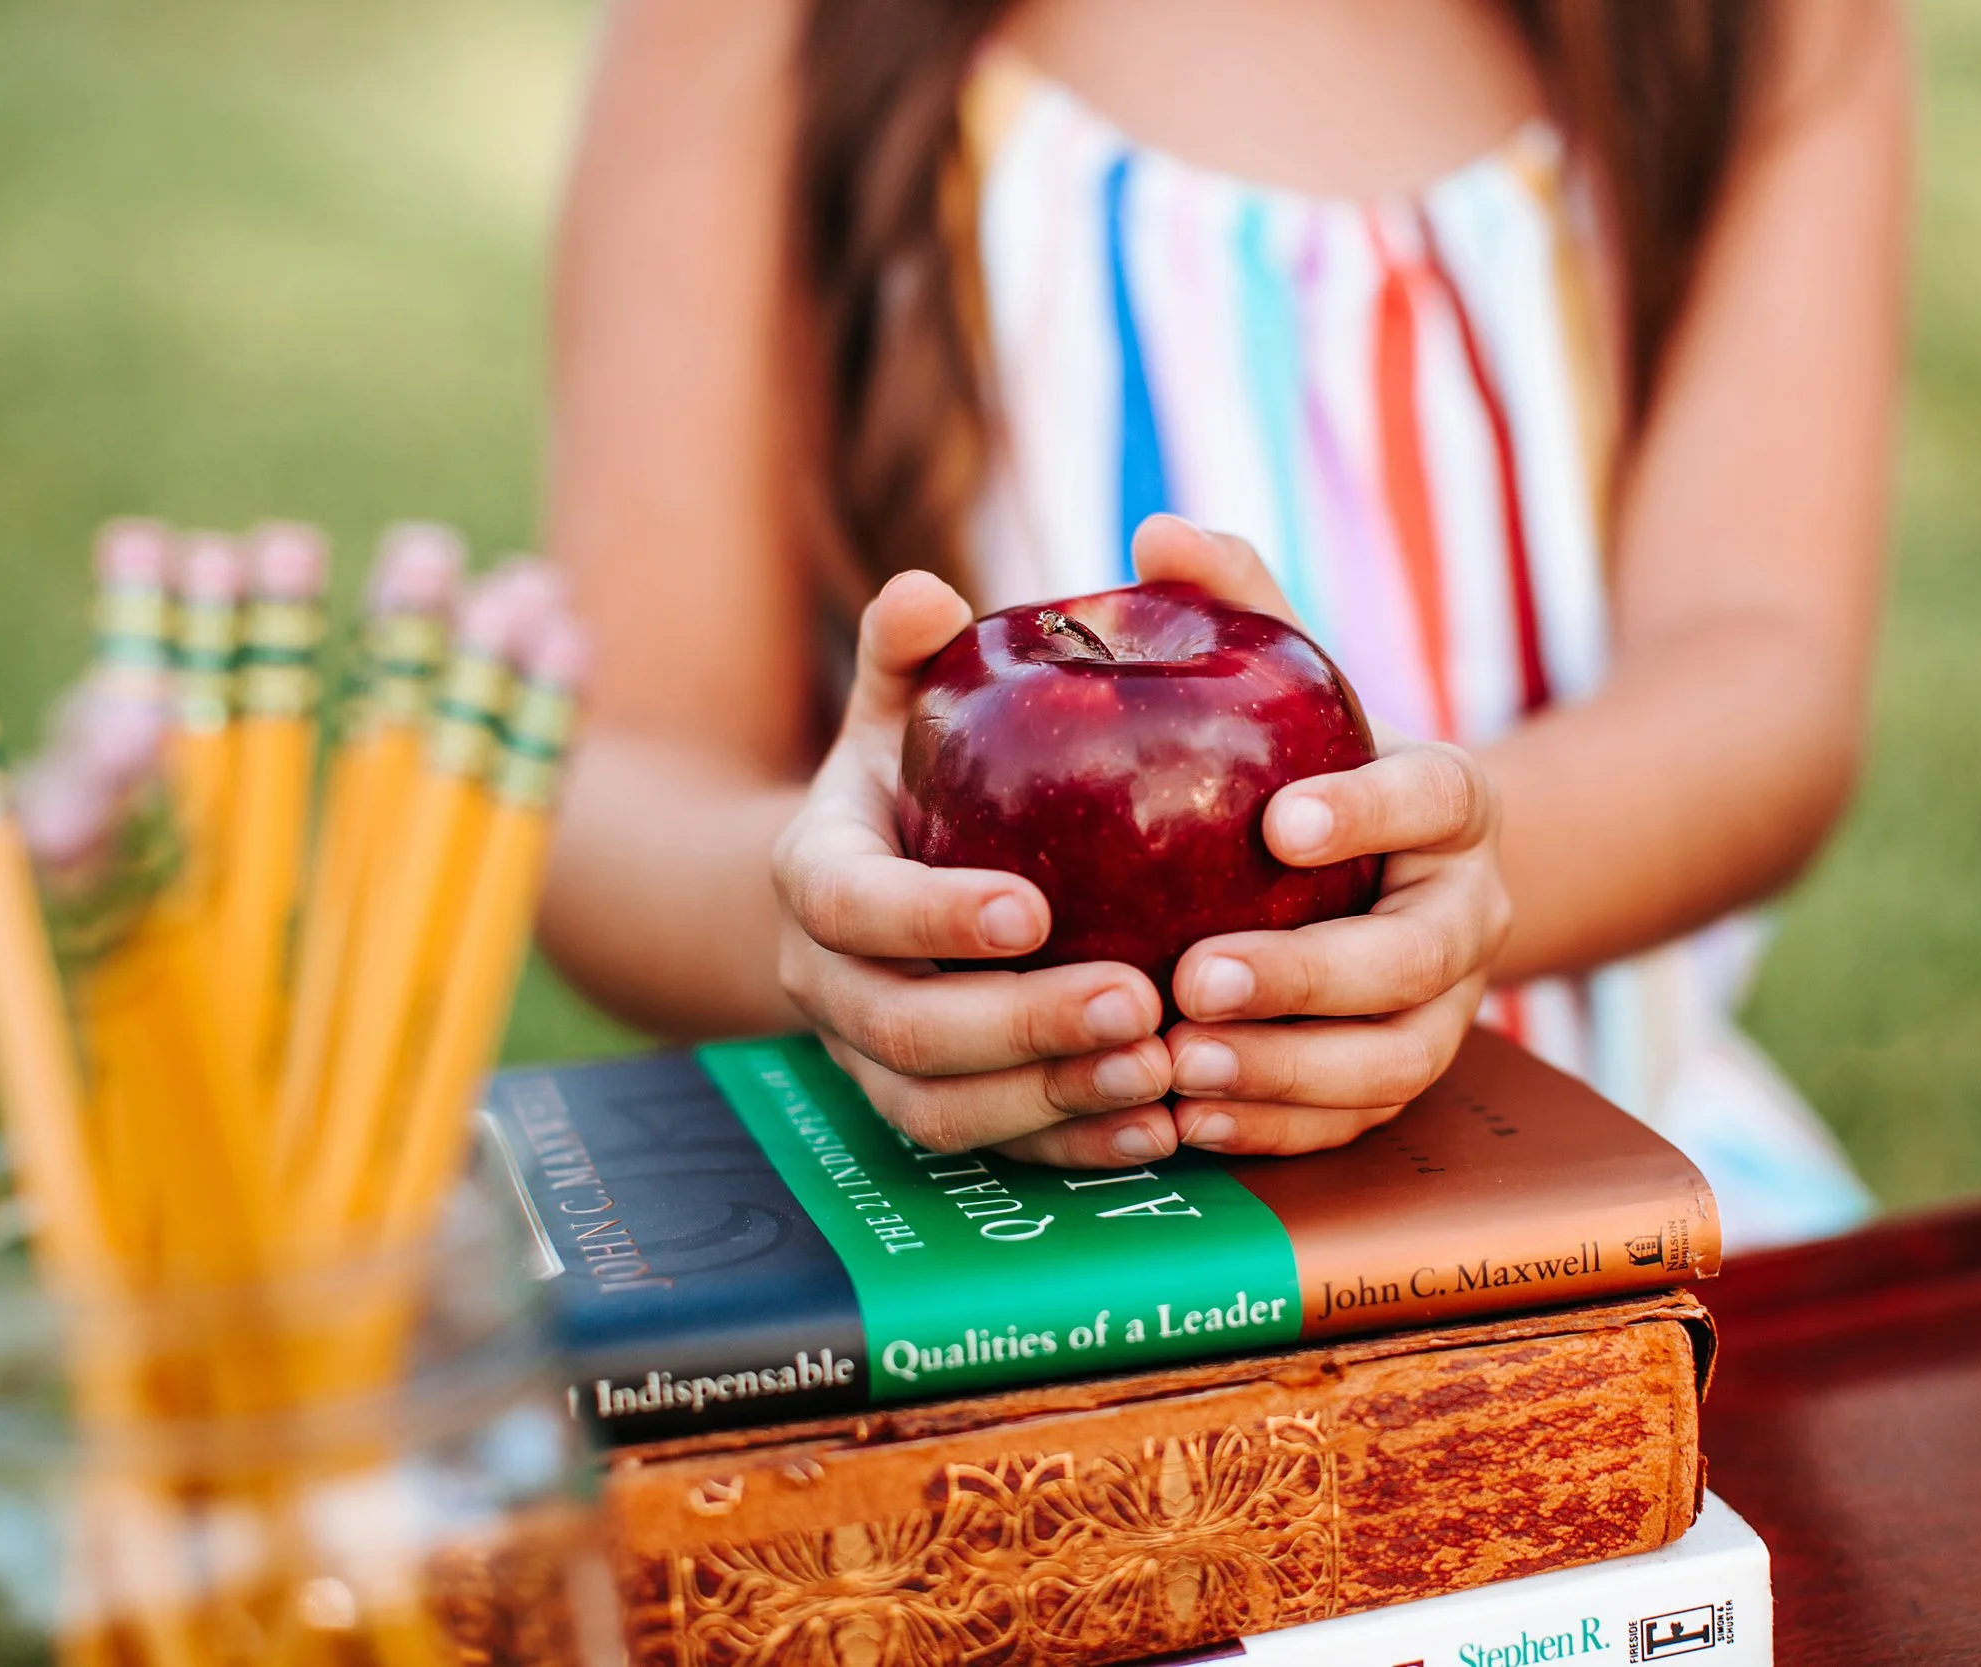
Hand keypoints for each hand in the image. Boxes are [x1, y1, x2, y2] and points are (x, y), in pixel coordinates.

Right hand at [771, 572, 1177, 1165]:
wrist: (873, 880)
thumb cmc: (912, 773)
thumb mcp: (900, 704)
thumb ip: (910, 652)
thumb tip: (929, 590)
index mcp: (815, 876)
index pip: (855, 909)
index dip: (934, 919)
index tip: (1036, 909)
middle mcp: (828, 983)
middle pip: (906, 1031)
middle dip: (1022, 1026)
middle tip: (1139, 1001)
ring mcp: (873, 1062)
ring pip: (945, 1111)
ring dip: (1056, 1100)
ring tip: (1164, 1071)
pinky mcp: (933, 1110)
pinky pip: (994, 1153)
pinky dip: (1077, 1150)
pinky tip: (1165, 1129)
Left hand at [1133, 517, 1513, 1155]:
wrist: (1371, 868)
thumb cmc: (1306, 758)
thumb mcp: (1286, 678)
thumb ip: (1235, 602)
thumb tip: (1158, 532)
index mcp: (1450, 799)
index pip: (1439, 795)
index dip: (1371, 810)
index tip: (1279, 821)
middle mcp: (1468, 911)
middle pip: (1416, 961)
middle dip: (1309, 978)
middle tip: (1197, 976)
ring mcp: (1445, 1008)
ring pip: (1392, 1061)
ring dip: (1286, 1072)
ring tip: (1181, 1065)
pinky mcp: (1400, 1077)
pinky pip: (1354, 1124)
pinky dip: (1274, 1129)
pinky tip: (1185, 1120)